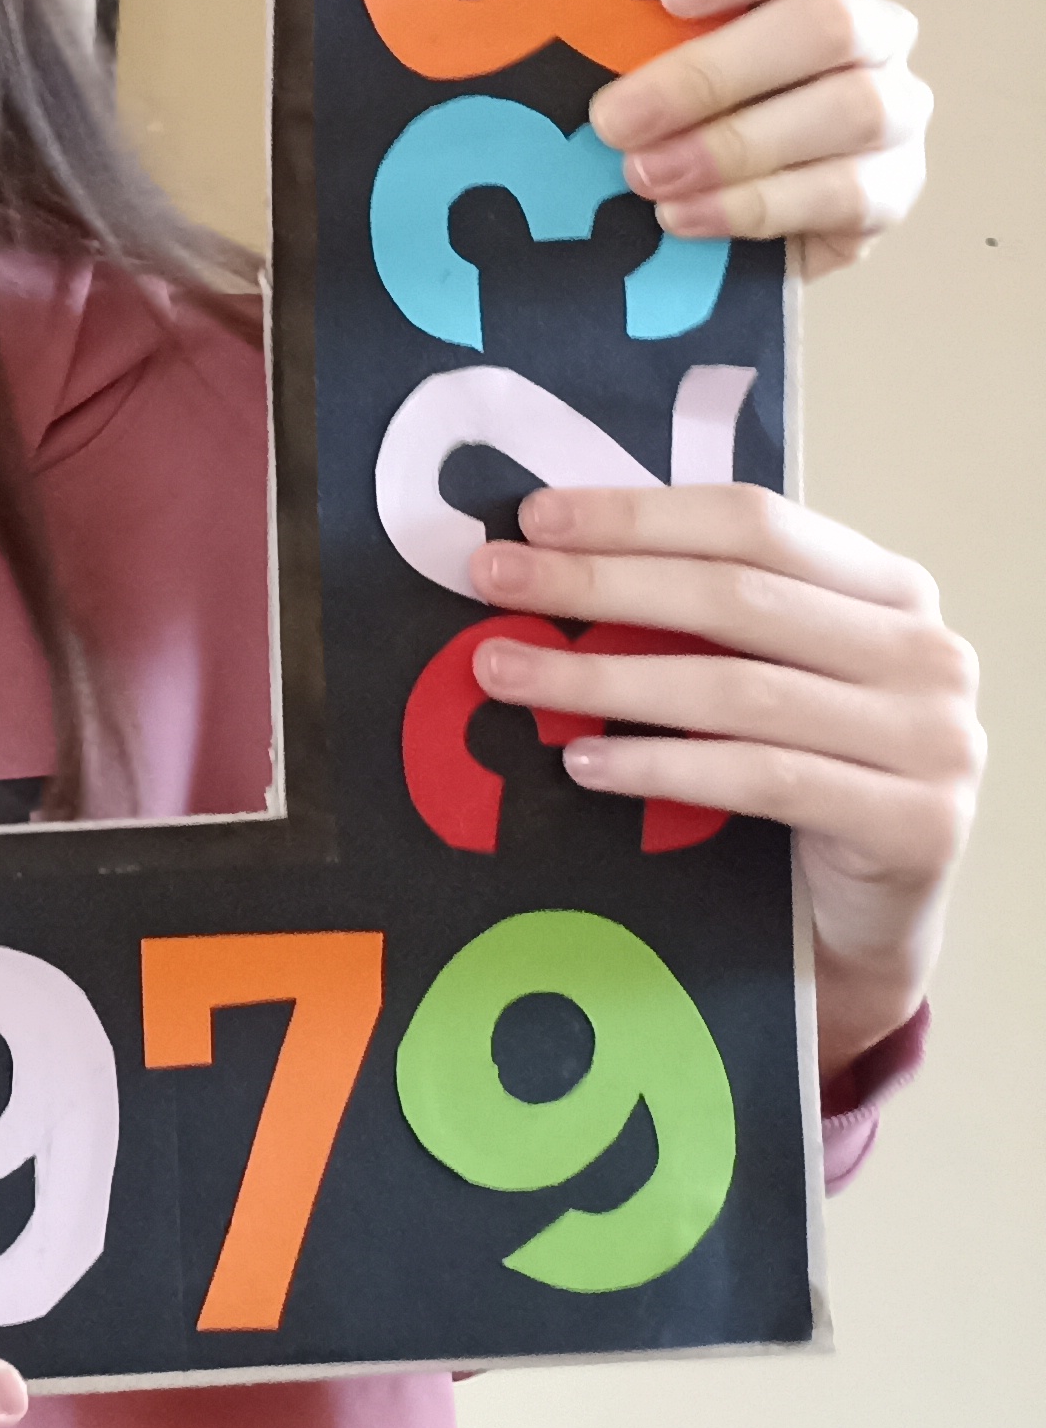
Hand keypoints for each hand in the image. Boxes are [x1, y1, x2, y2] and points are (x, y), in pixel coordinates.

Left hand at [474, 485, 981, 1066]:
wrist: (863, 912)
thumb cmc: (798, 766)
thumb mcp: (761, 669)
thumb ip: (694, 611)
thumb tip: (542, 554)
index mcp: (889, 588)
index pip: (753, 523)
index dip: (639, 515)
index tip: (532, 517)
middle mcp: (927, 653)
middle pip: (737, 598)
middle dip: (600, 584)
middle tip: (492, 578)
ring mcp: (934, 740)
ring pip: (739, 690)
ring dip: (604, 678)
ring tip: (504, 671)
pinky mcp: (916, 823)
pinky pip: (763, 778)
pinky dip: (662, 766)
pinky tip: (581, 762)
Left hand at [590, 0, 926, 275]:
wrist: (705, 210)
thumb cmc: (664, 102)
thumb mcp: (643, 46)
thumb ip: (628, 15)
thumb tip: (546, 1)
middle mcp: (878, 32)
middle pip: (832, 23)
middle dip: (712, 72)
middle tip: (614, 119)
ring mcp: (897, 111)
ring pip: (850, 109)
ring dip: (732, 145)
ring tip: (642, 175)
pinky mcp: (891, 192)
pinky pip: (845, 193)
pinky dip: (753, 205)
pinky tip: (680, 215)